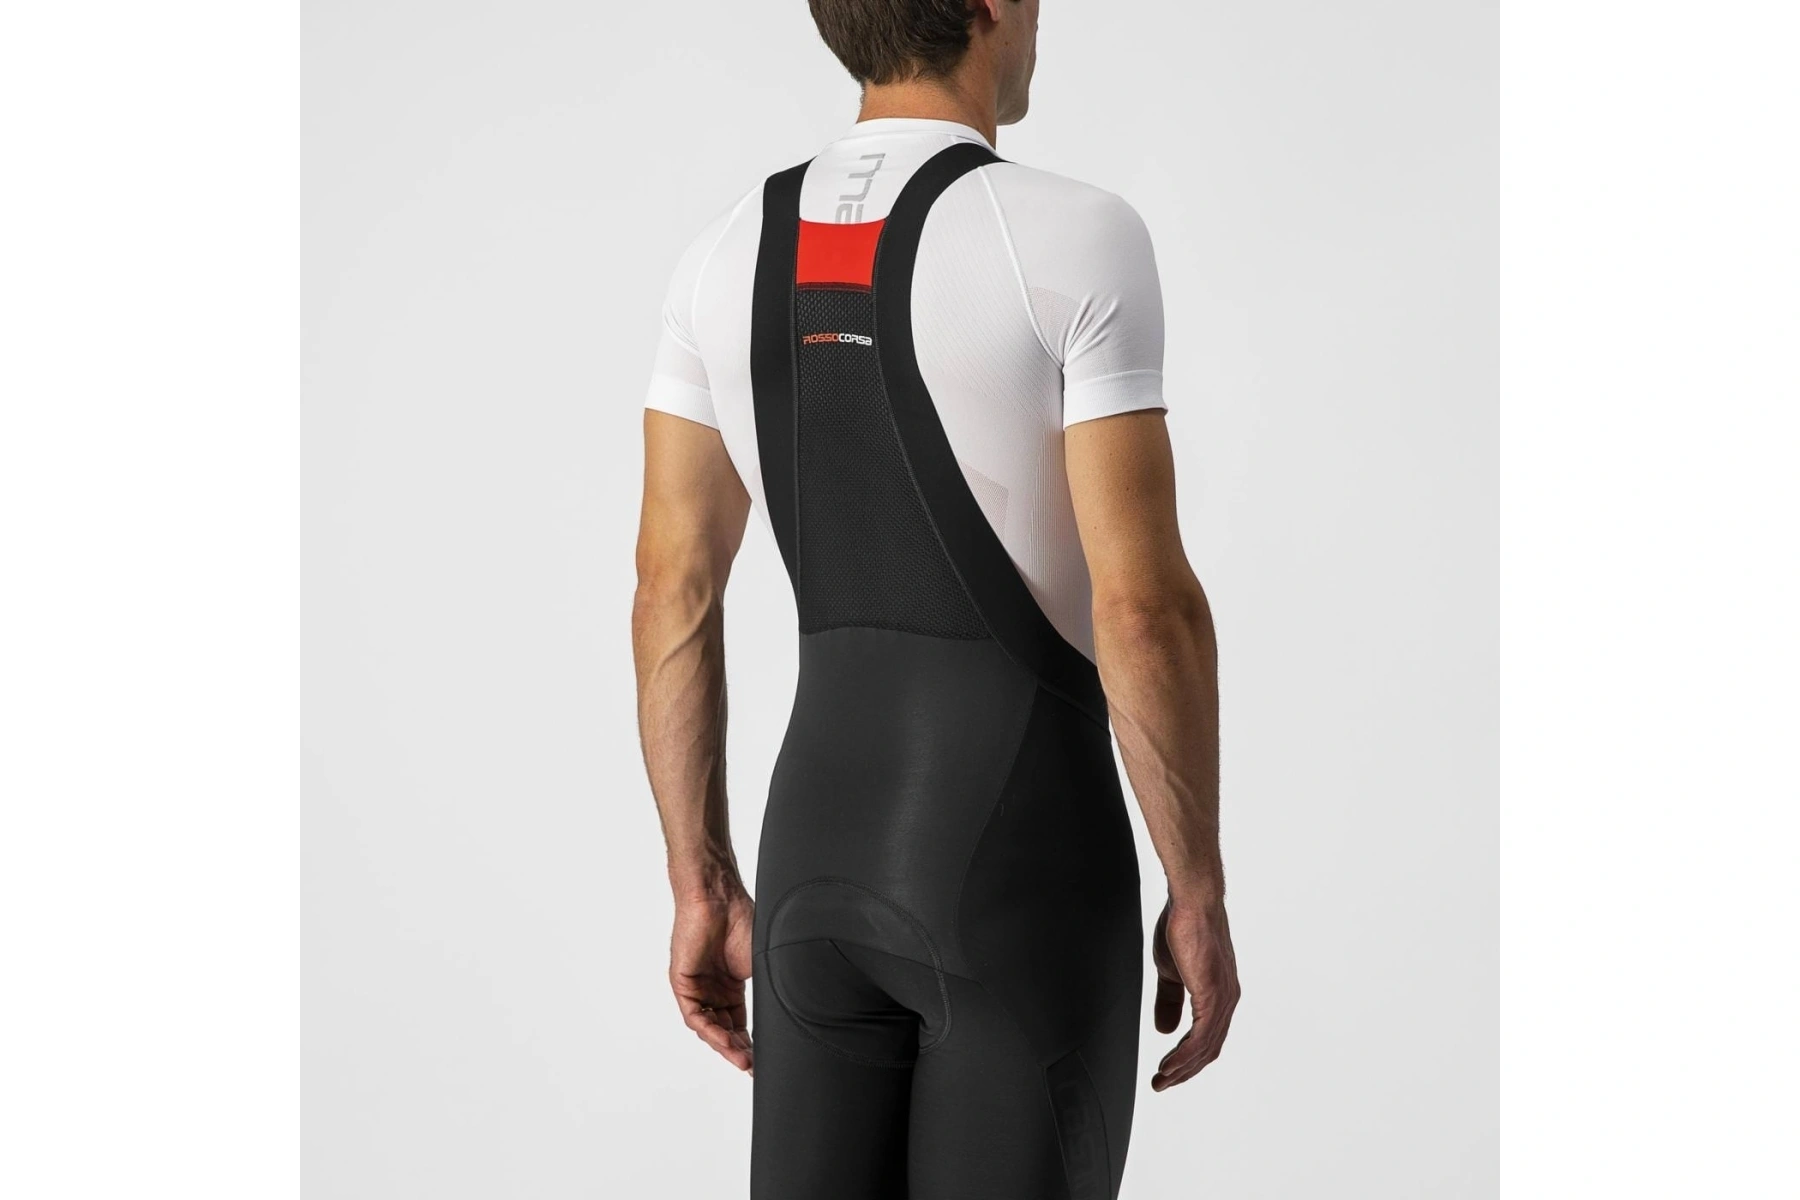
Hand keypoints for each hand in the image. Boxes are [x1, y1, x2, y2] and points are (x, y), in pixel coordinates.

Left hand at [669, 887, 755, 1073]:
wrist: (720, 897)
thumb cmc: (743, 921)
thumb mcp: (763, 964)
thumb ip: (769, 991)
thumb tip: (790, 1017)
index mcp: (732, 986)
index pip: (741, 1024)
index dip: (752, 1044)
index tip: (764, 1061)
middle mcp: (714, 990)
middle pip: (725, 1030)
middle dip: (740, 1051)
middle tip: (754, 1068)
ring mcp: (698, 987)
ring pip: (709, 1027)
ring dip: (726, 1046)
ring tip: (744, 1061)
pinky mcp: (682, 983)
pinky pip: (695, 1015)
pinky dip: (710, 1031)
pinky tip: (726, 1041)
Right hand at [1150, 895, 1239, 1090]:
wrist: (1191, 902)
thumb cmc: (1183, 928)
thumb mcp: (1171, 972)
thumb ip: (1168, 1001)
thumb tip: (1165, 1031)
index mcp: (1219, 995)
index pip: (1208, 1038)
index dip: (1188, 1058)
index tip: (1167, 1072)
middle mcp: (1227, 1000)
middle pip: (1209, 1049)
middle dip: (1184, 1071)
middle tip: (1161, 1085)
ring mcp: (1223, 999)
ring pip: (1206, 1047)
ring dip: (1182, 1068)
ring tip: (1161, 1079)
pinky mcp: (1212, 995)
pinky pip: (1200, 1036)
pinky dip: (1184, 1054)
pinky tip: (1169, 1065)